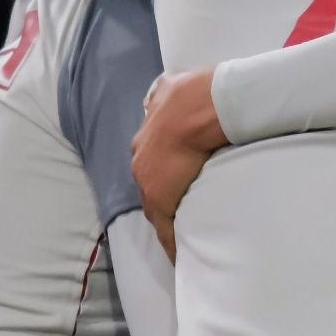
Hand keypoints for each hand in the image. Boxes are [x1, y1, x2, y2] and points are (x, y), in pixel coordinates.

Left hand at [131, 69, 228, 257]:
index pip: (149, 164)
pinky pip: (166, 228)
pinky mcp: (162, 201)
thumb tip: (168, 82)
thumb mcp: (170, 87)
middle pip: (148, 188)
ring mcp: (148, 183)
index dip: (160, 174)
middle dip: (159, 197)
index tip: (171, 182)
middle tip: (176, 210)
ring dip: (165, 219)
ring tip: (178, 234)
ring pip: (154, 208)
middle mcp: (140, 162)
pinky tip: (179, 253)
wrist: (195, 110)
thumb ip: (166, 90)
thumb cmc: (191, 95)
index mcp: (144, 139)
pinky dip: (172, 240)